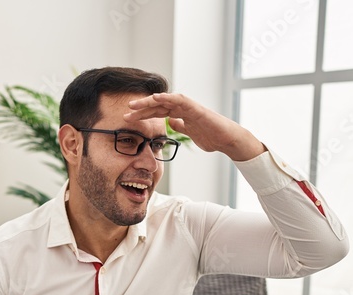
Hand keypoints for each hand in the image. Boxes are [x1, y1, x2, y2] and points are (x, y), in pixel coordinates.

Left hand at [124, 93, 264, 161]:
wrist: (226, 139)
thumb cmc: (211, 136)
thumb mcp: (190, 133)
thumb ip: (180, 126)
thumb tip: (170, 123)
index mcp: (179, 114)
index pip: (157, 113)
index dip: (143, 115)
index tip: (128, 118)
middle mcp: (182, 108)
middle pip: (157, 106)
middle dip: (141, 108)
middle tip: (126, 111)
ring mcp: (188, 107)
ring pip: (164, 101)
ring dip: (148, 102)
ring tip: (134, 105)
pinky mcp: (194, 108)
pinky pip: (179, 100)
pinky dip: (167, 98)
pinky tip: (155, 98)